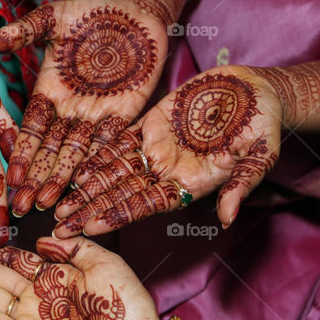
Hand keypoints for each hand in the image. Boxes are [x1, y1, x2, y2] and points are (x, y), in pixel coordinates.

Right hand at [0, 0, 166, 214]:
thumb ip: (23, 32)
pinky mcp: (125, 116)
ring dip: (64, 180)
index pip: (31, 131)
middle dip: (38, 178)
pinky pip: (110, 145)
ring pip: (78, 155)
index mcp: (49, 92)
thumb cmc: (91, 12)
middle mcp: (70, 111)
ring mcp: (96, 116)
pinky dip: (99, 165)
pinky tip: (89, 187)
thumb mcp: (53, 18)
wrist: (136, 11)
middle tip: (25, 206)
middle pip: (51, 151)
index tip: (12, 178)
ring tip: (52, 205)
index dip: (22, 155)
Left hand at [55, 65, 282, 235]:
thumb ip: (240, 185)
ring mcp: (156, 149)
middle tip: (58, 225)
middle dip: (90, 210)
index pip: (145, 206)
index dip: (118, 216)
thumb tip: (227, 218)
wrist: (258, 91)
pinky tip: (73, 166)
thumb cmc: (264, 125)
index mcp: (188, 184)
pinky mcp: (150, 125)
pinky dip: (97, 153)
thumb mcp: (259, 155)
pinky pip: (119, 141)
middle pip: (121, 195)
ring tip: (55, 202)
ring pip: (114, 172)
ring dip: (86, 188)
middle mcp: (167, 171)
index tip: (90, 229)